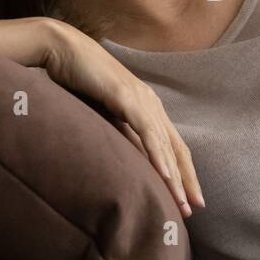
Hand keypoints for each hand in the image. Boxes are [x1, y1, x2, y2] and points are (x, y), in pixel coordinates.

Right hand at [41, 20, 203, 216]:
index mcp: (147, 107)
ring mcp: (141, 99)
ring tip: (182, 202)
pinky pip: (147, 131)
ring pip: (165, 144)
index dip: (183, 173)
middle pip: (177, 148)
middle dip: (187, 180)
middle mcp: (150, 103)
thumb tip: (122, 159)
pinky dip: (158, 155)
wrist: (63, 50)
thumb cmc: (78, 80)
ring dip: (175, 176)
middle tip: (195, 209)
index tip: (189, 199)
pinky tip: (165, 175)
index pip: (172, 145)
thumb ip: (115, 132)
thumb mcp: (101, 114)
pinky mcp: (127, 97)